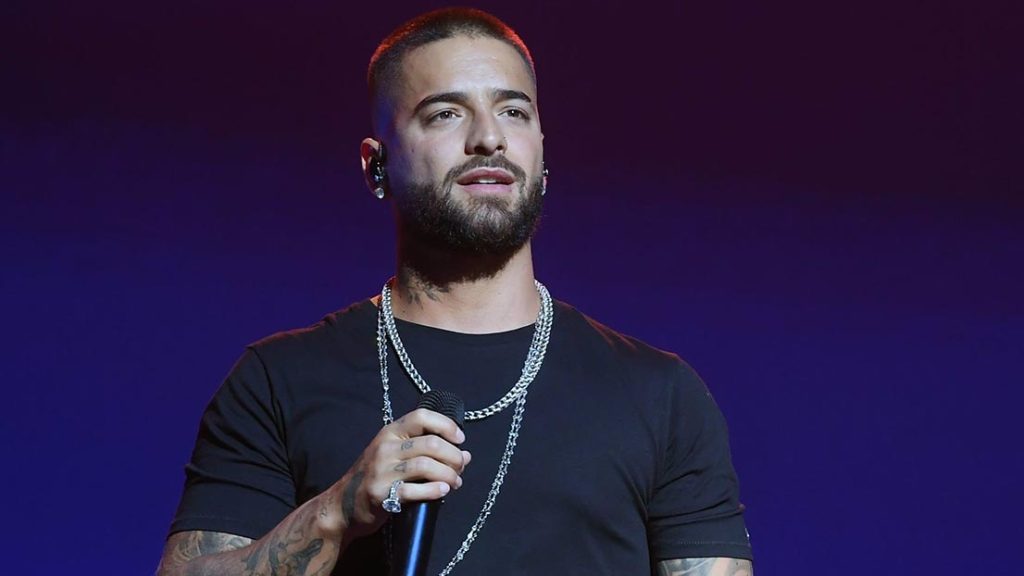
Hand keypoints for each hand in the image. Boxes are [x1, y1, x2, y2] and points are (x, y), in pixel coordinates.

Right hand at [327, 408, 471, 540]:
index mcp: (390, 432)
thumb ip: (427, 451)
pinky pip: (414, 489)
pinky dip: (434, 490)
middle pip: (431, 444)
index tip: (460, 439)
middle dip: (454, 456)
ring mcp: (382, 470)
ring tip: (455, 482)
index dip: (446, 425)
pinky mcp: (381, 493)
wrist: (343, 504)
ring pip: (426, 465)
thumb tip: (466, 455)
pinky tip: (443, 491)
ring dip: (448, 474)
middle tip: (460, 468)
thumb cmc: (375, 476)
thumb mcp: (395, 455)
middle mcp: (386, 447)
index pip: (422, 416)